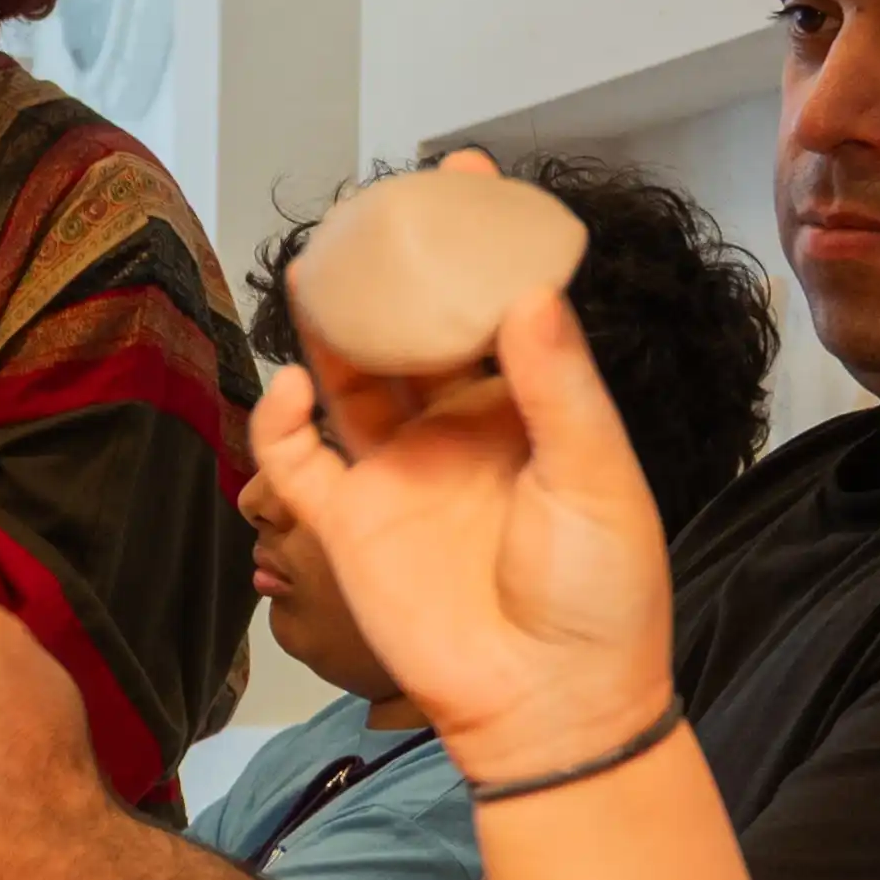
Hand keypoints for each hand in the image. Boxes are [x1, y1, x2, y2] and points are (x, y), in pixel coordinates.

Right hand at [247, 190, 674, 785]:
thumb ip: (557, 387)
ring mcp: (395, 474)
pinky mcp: (346, 526)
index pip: (495, 305)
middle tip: (374, 206)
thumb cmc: (600, 599)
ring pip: (346, 379)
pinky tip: (293, 382)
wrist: (551, 705)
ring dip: (328, 323)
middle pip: (407, 329)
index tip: (465, 174)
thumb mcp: (599, 480)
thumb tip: (528, 293)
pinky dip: (279, 419)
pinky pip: (295, 460)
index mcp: (525, 411)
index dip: (478, 240)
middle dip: (390, 266)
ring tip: (318, 266)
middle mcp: (453, 431)